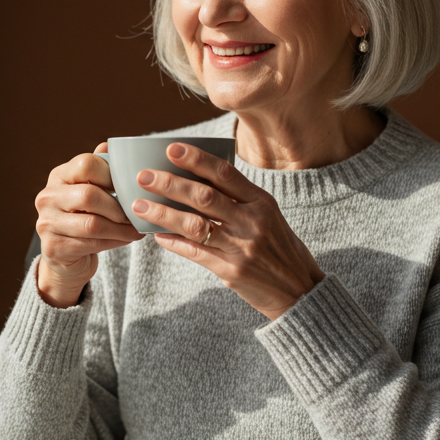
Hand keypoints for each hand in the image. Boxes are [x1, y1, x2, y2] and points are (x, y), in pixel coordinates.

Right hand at [34, 143, 144, 307]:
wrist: (65, 258)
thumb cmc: (84, 218)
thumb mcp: (90, 191)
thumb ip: (100, 170)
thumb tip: (112, 145)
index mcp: (59, 176)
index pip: (86, 164)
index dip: (112, 175)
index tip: (131, 187)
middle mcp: (47, 197)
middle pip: (89, 195)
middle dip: (118, 207)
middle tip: (136, 213)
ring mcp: (47, 223)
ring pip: (93, 224)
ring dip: (121, 228)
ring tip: (137, 229)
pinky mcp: (53, 247)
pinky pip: (91, 243)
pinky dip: (115, 241)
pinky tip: (127, 239)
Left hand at [132, 142, 325, 319]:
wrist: (300, 291)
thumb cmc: (280, 249)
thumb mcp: (268, 216)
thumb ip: (240, 199)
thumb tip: (200, 180)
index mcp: (261, 202)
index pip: (225, 173)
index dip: (197, 160)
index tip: (171, 149)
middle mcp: (252, 221)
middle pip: (205, 197)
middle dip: (170, 184)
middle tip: (144, 176)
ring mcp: (242, 247)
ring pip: (195, 225)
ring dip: (163, 214)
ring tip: (139, 206)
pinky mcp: (232, 271)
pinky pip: (196, 253)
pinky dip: (173, 243)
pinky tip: (156, 235)